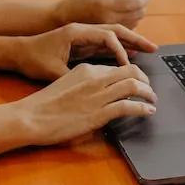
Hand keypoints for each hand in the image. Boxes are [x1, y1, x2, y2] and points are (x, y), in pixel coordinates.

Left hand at [12, 23, 157, 81]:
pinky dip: (118, 49)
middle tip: (153, 48)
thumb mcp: (52, 71)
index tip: (126, 66)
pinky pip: (105, 43)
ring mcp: (83, 36)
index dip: (120, 50)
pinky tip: (129, 58)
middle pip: (115, 30)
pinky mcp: (81, 43)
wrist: (17, 52)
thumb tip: (92, 88)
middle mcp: (82, 30)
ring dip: (129, 43)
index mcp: (76, 32)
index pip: (107, 35)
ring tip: (147, 50)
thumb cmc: (33, 59)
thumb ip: (73, 77)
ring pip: (112, 35)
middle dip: (135, 39)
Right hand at [15, 62, 158, 145]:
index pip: (116, 67)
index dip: (131, 74)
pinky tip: (148, 111)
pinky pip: (129, 106)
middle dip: (145, 79)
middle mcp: (95, 78)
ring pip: (134, 86)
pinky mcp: (99, 113)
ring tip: (152, 99)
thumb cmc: (43, 105)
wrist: (31, 116)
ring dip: (148, 93)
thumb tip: (98, 94)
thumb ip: (84, 85)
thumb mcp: (65, 84)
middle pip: (131, 71)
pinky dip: (143, 108)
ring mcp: (98, 95)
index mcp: (85, 69)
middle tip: (149, 89)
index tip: (137, 81)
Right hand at [52, 0, 149, 28]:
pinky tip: (120, 14)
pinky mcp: (112, 38)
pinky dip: (131, 19)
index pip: (136, 1)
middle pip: (140, 11)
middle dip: (141, 1)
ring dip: (136, 11)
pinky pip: (132, 27)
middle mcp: (109, 20)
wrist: (63, 21)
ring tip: (123, 4)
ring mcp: (111, 31)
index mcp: (104, 4)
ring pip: (137, 20)